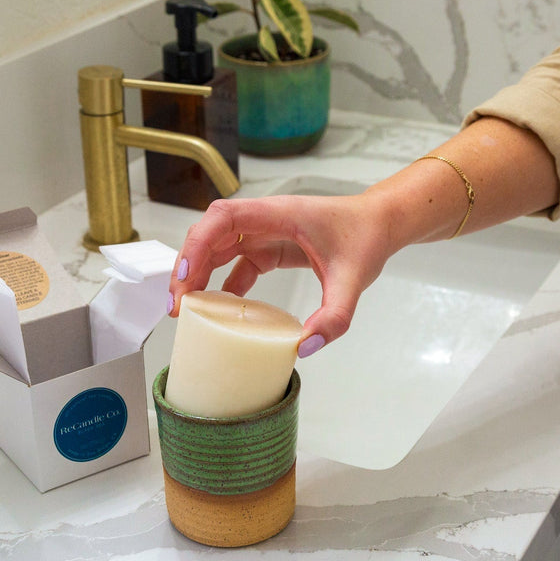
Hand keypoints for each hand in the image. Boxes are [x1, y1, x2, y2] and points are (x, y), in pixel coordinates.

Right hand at [168, 192, 395, 356]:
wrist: (382, 223)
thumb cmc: (367, 237)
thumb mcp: (354, 279)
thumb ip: (334, 316)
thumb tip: (305, 347)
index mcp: (279, 213)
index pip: (224, 217)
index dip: (199, 244)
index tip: (187, 276)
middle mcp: (265, 218)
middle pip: (210, 234)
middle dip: (189, 266)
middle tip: (178, 305)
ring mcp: (266, 232)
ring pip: (218, 247)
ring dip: (200, 274)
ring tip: (186, 309)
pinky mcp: (272, 247)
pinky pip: (238, 263)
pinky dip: (224, 283)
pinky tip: (219, 309)